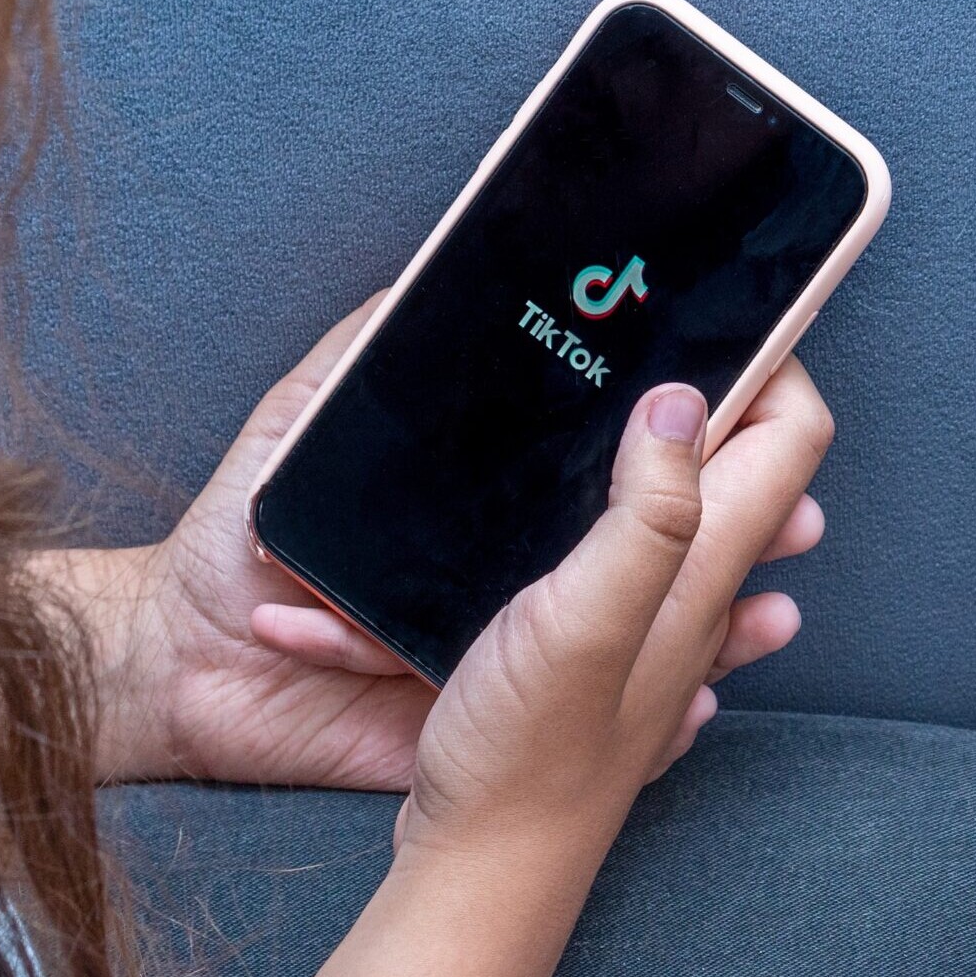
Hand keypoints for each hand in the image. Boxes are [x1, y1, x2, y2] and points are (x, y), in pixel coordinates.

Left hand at [68, 291, 823, 787]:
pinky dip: (642, 712)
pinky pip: (560, 707)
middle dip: (751, 536)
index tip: (760, 392)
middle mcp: (518, 557)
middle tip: (803, 527)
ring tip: (773, 619)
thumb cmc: (238, 534)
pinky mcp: (480, 700)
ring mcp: (506, 636)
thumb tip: (451, 264)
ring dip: (723, 631)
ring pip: (642, 636)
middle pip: (663, 541)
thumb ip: (372, 342)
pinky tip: (702, 700)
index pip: (621, 444)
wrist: (173, 660)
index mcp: (497, 487)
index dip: (702, 418)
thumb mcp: (305, 416)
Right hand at [191, 373, 832, 976]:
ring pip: (705, 511)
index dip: (772, 357)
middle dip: (727, 390)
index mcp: (710, 561)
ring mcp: (663, 624)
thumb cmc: (527, 753)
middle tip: (661, 335)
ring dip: (682, 450)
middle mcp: (705, 589)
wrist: (486, 868)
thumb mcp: (583, 616)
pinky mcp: (613, 649)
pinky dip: (642, 510)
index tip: (714, 309)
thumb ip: (647, 513)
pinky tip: (595, 503)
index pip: (794, 430)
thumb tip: (686, 403)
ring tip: (627, 400)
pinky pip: (655, 559)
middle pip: (754, 462)